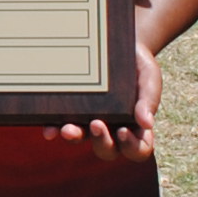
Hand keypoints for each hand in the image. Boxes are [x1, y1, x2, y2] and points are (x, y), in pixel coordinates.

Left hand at [41, 41, 163, 162]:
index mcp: (136, 128)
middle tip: (96, 123)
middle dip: (101, 141)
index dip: (131, 147)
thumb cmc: (138, 66)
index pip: (138, 150)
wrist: (117, 46)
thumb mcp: (149, 78)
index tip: (123, 131)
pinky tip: (49, 128)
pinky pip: (60, 125)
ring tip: (67, 129)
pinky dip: (54, 128)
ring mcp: (89, 122)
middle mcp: (112, 131)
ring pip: (82, 139)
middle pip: (107, 150)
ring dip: (74, 137)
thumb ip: (149, 99)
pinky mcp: (72, 112)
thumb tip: (146, 124)